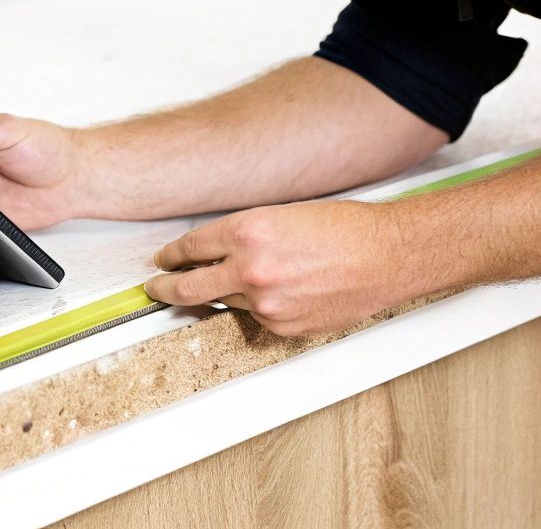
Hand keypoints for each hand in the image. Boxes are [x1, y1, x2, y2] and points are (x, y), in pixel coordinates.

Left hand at [143, 199, 419, 336]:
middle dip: (166, 287)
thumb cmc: (344, 228)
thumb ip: (244, 234)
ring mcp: (265, 303)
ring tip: (252, 280)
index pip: (191, 247)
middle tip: (155, 287)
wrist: (385, 256)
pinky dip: (262, 306)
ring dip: (228, 293)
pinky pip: (257, 317)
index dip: (171, 255)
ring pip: (227, 302)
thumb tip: (216, 250)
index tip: (163, 260)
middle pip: (189, 286)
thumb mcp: (283, 214)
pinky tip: (286, 291)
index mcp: (248, 232)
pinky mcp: (282, 326)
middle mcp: (251, 270)